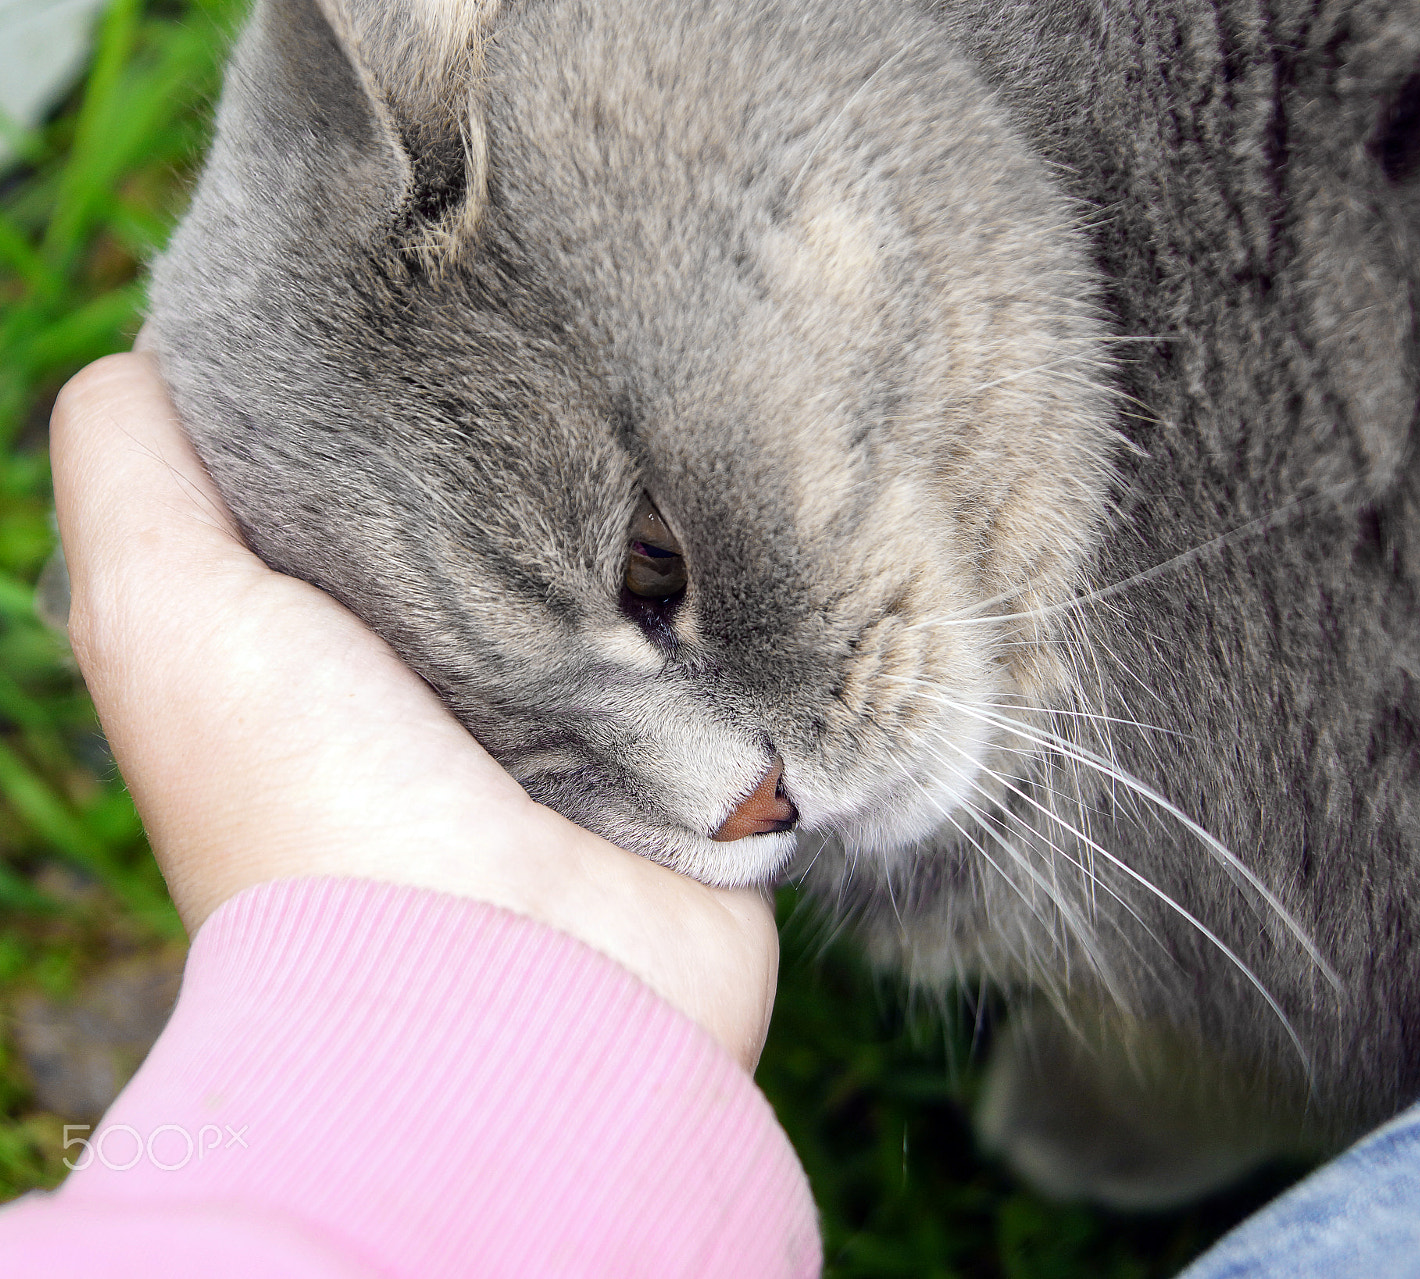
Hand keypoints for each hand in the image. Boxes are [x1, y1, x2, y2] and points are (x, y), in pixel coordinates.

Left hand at [50, 352, 778, 1070]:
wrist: (508, 998)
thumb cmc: (318, 805)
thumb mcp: (167, 617)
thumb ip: (136, 476)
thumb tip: (157, 350)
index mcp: (348, 639)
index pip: (372, 462)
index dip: (393, 373)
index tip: (442, 273)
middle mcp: (473, 673)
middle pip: (515, 497)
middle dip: (544, 413)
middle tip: (593, 295)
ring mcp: (600, 713)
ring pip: (634, 549)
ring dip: (656, 488)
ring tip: (698, 359)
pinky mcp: (706, 747)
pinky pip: (735, 624)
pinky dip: (742, 569)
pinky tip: (764, 483)